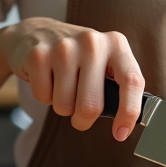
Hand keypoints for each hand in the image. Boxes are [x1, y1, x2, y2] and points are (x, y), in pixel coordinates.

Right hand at [0, 18, 143, 141]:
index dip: (129, 112)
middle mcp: (92, 42)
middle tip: (80, 114)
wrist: (34, 33)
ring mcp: (64, 47)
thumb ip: (118, 84)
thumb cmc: (77, 56)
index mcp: (116, 44)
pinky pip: (43, 97)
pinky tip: (47, 77)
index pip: (132, 81)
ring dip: (63, 107)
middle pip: (91, 105)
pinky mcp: (38, 55)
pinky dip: (44, 96)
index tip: (121, 133)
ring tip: (61, 86)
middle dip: (84, 120)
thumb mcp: (103, 61)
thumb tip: (128, 122)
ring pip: (64, 106)